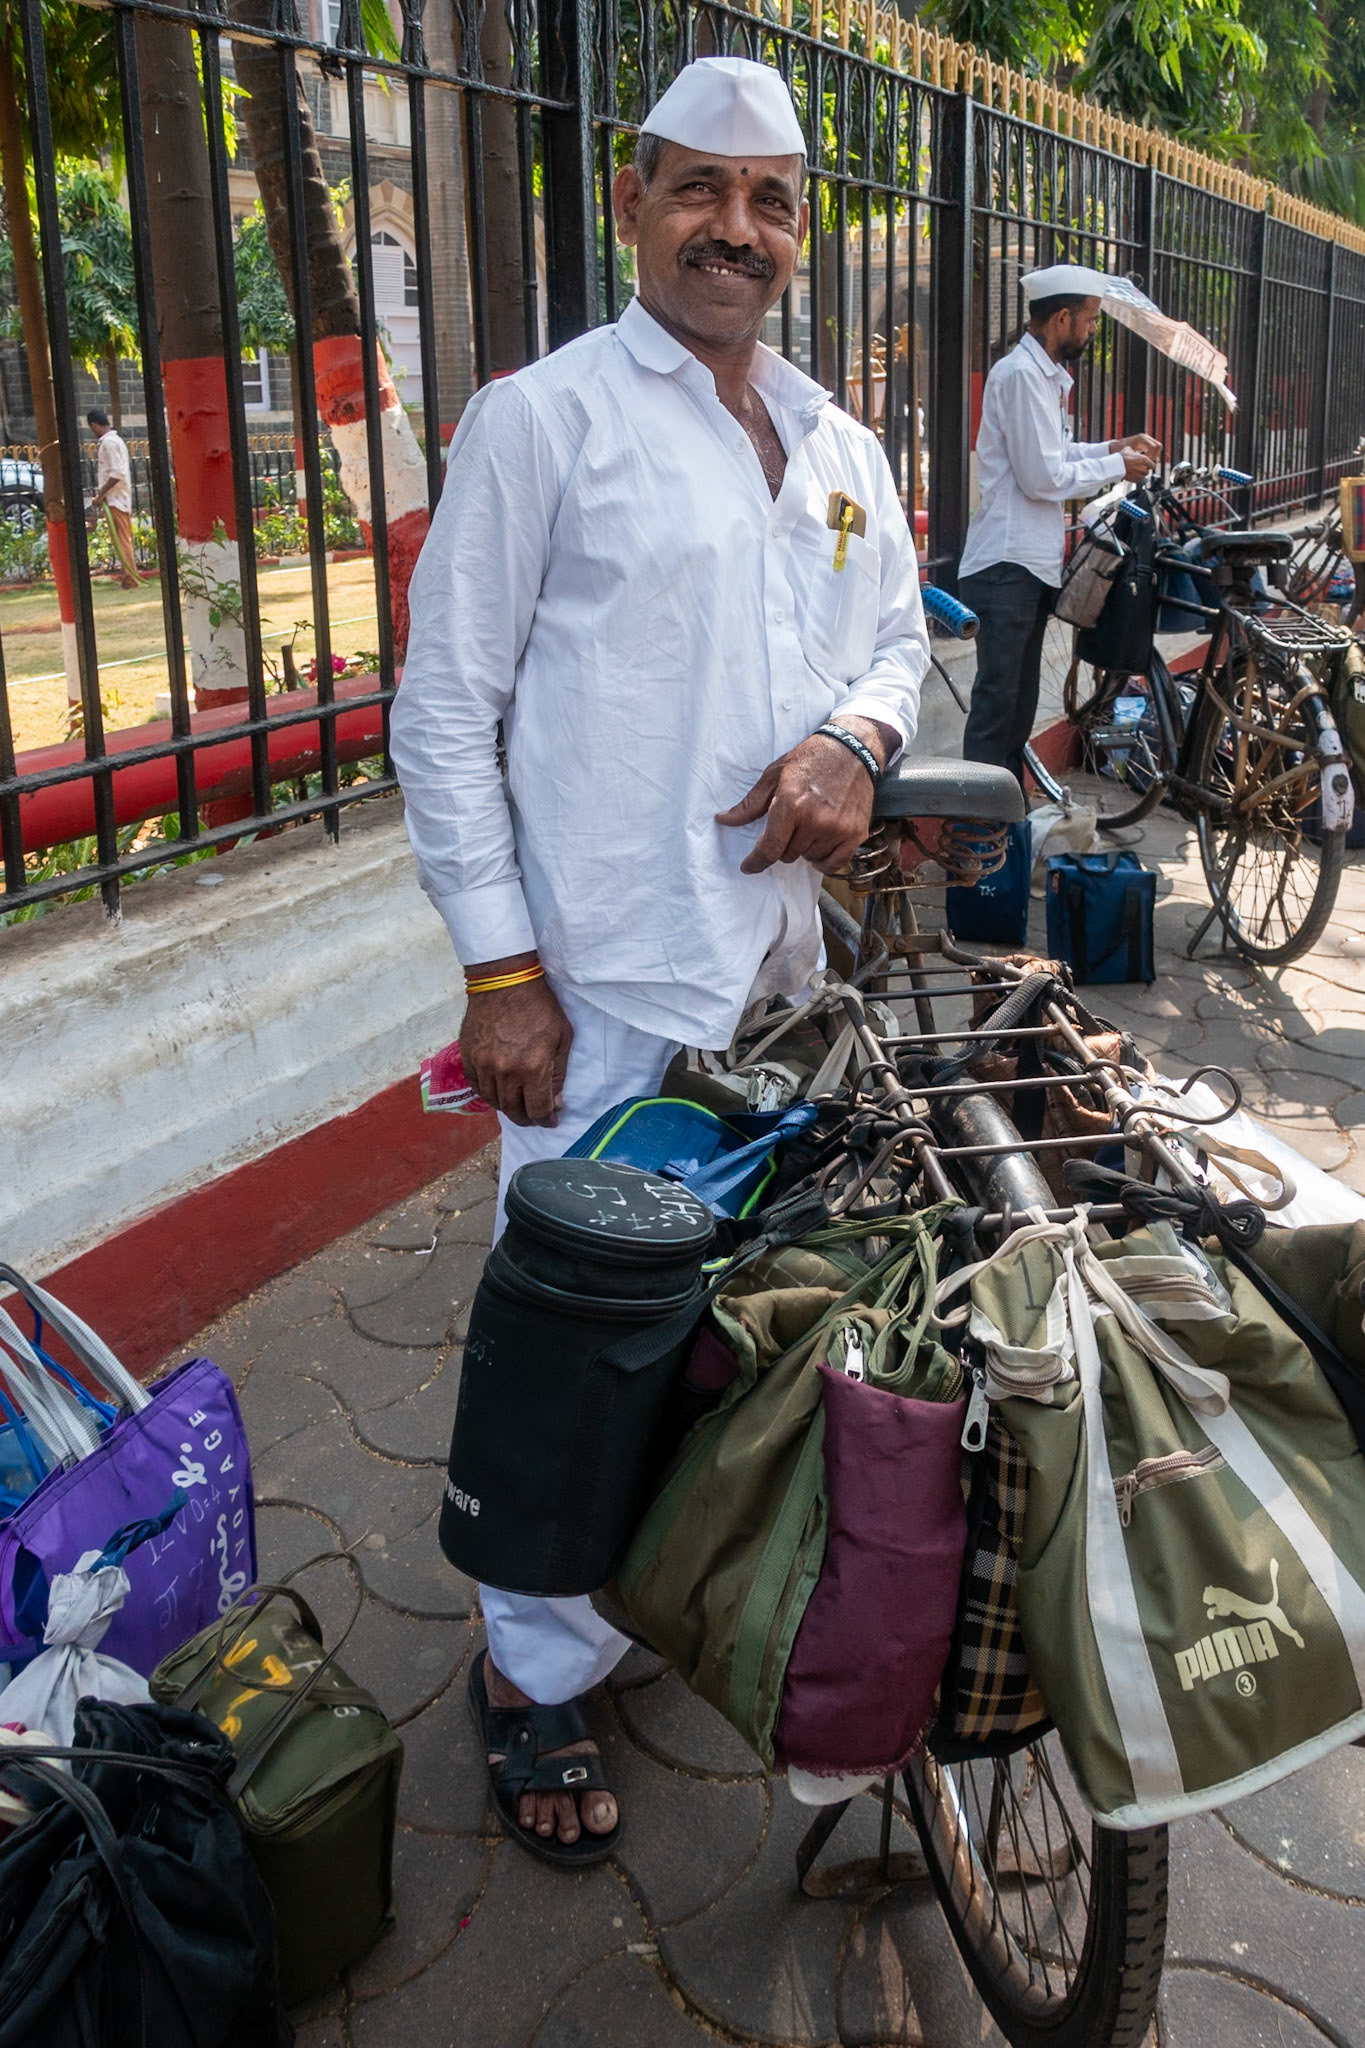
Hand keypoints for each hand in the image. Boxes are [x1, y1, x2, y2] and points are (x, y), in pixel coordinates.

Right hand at [459, 964, 572, 1126]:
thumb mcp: (562, 1037)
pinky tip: (499, 1090)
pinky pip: (477, 1086)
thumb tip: (556, 1102)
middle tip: (535, 1116)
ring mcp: (483, 1065)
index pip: (538, 1110)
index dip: (546, 1120)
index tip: (551, 1120)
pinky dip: (489, 1093)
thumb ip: (558, 1073)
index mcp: (532, 1068)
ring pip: (494, 1101)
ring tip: (518, 1104)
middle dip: (527, 1118)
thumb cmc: (540, 1006)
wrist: (504, 981)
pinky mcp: (468, 1057)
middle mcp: (505, 1072)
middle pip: (514, 1111)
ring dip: (508, 1107)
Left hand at [715, 718, 892, 875]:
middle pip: (788, 855)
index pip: (770, 849)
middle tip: (792, 823)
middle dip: (784, 844)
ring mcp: (837, 828)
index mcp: (791, 804)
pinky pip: (834, 865)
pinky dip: (824, 860)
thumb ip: (750, 804)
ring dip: (805, 848)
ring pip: (809, 859)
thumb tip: (722, 820)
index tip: (748, 867)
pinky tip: (822, 843)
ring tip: (811, 824)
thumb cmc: (810, 761)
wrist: (852, 750)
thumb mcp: (774, 776)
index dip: (756, 862)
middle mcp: (815, 820)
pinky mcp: (855, 833)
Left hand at [1115, 431, 1161, 459]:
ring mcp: (1146, 439)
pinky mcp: (1146, 442)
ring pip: (1158, 447)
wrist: (1115, 446)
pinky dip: (1153, 454)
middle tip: (1148, 462)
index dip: (1152, 456)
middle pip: (1158, 446)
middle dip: (1155, 456)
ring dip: (1155, 455)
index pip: (1154, 447)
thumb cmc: (1120, 450)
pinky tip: (1146, 460)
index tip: (1146, 462)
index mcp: (1141, 439)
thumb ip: (1137, 457)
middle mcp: (1145, 437)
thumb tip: (1146, 462)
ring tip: (1147, 462)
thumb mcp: (1128, 453)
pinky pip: (1154, 448)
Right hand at [1122, 450, 1154, 481]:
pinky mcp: (1135, 480)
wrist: (1115, 465)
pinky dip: (1137, 477)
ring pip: (1144, 475)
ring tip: (1135, 470)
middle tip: (1138, 466)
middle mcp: (1143, 468)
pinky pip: (1139, 479)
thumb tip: (1136, 451)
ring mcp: (1140, 475)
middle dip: (1145, 468)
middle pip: (1148, 470)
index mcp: (1144, 460)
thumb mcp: (1129, 449)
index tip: (1146, 463)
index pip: (1152, 465)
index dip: (1150, 464)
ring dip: (1141, 473)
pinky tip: (1132, 473)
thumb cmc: (1121, 457)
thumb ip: (1135, 451)